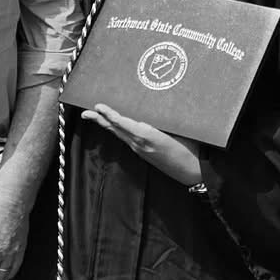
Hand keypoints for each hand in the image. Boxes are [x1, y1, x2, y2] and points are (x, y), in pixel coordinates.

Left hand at [87, 105, 203, 189]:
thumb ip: (164, 120)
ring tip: (94, 117)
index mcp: (148, 136)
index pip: (123, 123)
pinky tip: (115, 127)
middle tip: (85, 112)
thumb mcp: (179, 130)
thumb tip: (152, 107)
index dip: (110, 115)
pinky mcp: (144, 154)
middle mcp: (140, 144)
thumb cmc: (191, 149)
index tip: (99, 106)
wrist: (194, 173)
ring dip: (106, 125)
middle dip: (99, 120)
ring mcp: (140, 150)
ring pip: (120, 135)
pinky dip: (117, 130)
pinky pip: (127, 139)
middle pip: (115, 129)